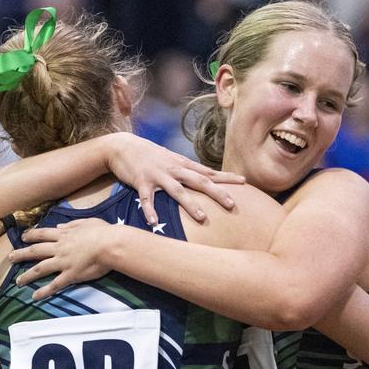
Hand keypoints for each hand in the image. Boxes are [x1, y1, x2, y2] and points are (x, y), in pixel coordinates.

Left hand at [10, 218, 117, 299]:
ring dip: (27, 276)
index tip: (23, 236)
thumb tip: (59, 227)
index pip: (43, 234)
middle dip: (21, 255)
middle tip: (10, 258)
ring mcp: (63, 262)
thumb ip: (71, 225)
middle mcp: (59, 248)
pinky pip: (54, 285)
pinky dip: (44, 291)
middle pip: (36, 251)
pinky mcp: (70, 275)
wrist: (110, 245)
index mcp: (64, 235)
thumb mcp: (86, 222)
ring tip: (18, 282)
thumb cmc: (103, 232)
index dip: (31, 235)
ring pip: (40, 269)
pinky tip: (34, 297)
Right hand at [104, 134, 242, 223]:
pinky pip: (147, 199)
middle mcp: (174, 169)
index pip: (209, 172)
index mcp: (182, 164)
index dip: (226, 177)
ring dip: (190, 204)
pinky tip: (154, 222)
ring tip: (203, 218)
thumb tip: (207, 178)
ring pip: (177, 191)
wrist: (123, 145)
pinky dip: (150, 210)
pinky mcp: (141, 181)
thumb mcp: (172, 160)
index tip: (244, 182)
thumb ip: (188, 170)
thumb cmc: (150, 155)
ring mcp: (158, 175)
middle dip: (217, 193)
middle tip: (232, 204)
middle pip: (199, 181)